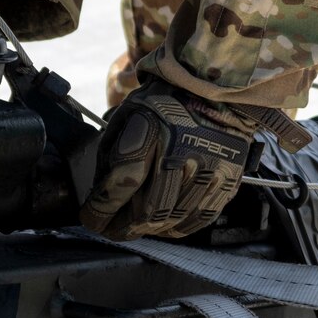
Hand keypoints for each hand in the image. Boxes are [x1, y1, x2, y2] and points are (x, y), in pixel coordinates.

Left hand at [82, 80, 263, 239]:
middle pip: (148, 211)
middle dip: (122, 228)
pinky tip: (163, 224)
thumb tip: (102, 192)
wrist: (216, 87)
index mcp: (152, 131)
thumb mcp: (127, 114)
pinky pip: (198, 218)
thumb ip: (111, 153)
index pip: (120, 184)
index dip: (101, 210)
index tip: (90, 218)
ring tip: (134, 228)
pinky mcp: (227, 181)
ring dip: (147, 231)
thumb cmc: (165, 99)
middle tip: (110, 229)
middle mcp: (183, 153)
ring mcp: (209, 170)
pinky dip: (176, 228)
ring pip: (172, 220)